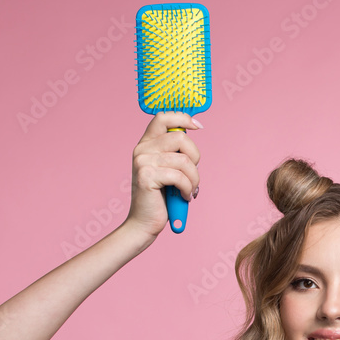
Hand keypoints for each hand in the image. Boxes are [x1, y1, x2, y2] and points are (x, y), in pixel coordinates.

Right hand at [123, 112, 201, 238]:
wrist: (144, 223)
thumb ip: (175, 151)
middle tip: (193, 175)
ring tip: (190, 190)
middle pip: (180, 138)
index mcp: (146, 144)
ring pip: (184, 160)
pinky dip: (188, 189)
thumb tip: (193, 129)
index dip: (182, 117)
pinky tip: (184, 197)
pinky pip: (180, 177)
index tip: (198, 126)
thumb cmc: (160, 198)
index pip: (162, 117)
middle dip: (195, 157)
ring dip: (194, 179)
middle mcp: (142, 150)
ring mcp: (143, 162)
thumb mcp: (168, 169)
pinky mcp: (147, 176)